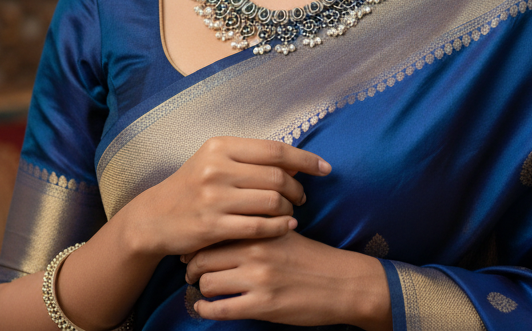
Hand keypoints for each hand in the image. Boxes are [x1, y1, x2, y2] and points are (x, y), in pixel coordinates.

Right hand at [127, 136, 330, 258]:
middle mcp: (217, 168)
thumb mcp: (214, 161)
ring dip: (289, 209)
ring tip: (291, 212)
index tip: (324, 167)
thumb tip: (293, 162)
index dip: (304, 159)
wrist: (155, 217)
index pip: (274, 149)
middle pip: (276, 176)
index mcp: (220, 146)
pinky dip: (279, 227)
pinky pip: (259, 227)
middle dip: (298, 188)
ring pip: (271, 201)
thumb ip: (249, 158)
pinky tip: (287, 226)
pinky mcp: (212, 226)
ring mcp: (214, 197)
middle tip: (302, 197)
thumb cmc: (192, 186)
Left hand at [183, 231, 392, 329]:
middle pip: (204, 257)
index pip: (215, 230)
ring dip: (200, 288)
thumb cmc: (310, 256)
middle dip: (192, 266)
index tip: (194, 247)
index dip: (199, 241)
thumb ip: (257, 224)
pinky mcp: (262, 306)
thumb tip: (225, 222)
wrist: (340, 283)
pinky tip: (204, 308)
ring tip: (201, 289)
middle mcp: (256, 250)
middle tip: (190, 270)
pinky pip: (220, 309)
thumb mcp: (284, 231)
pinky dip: (206, 310)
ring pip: (208, 283)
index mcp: (260, 229)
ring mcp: (258, 279)